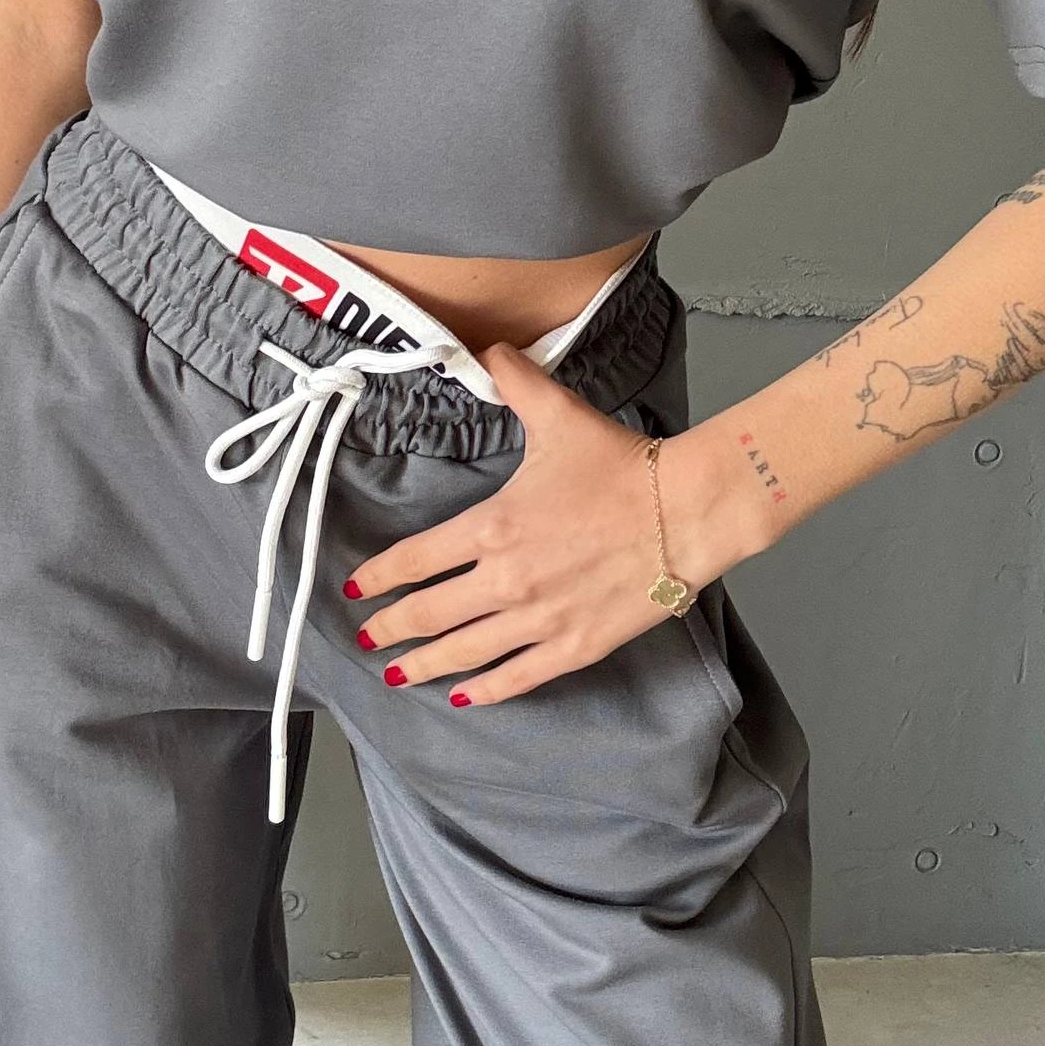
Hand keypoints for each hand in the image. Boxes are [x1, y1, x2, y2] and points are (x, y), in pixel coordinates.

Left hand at [344, 341, 730, 707]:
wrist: (687, 510)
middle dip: (391, 628)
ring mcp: (540, 618)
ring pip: (465, 652)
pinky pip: (518, 676)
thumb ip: (514, 380)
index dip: (379, 577)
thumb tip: (487, 349)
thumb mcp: (559, 415)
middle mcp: (507, 579)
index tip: (357, 589)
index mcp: (492, 526)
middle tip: (368, 639)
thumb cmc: (623, 466)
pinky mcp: (576, 645)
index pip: (415, 560)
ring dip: (425, 665)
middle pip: (429, 613)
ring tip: (398, 673)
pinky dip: (486, 690)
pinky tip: (463, 696)